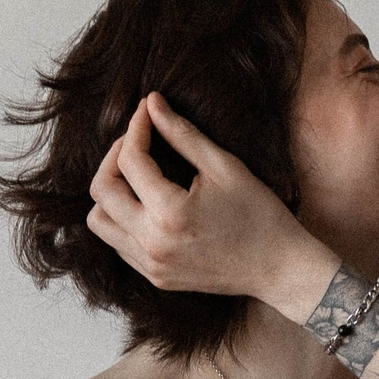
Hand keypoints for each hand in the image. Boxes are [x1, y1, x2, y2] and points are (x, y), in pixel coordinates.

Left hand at [86, 94, 338, 316]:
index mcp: (170, 213)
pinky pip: (118, 242)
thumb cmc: (260, 215)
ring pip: (99, 221)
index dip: (137, 128)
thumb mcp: (225, 167)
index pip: (130, 160)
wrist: (280, 269)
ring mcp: (151, 265)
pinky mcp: (155, 276)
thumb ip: (182, 134)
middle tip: (138, 141)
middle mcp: (152, 243)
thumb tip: (151, 103)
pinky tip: (146, 202)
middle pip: (102, 190)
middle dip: (114, 156)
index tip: (148, 112)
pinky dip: (122, 218)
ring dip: (111, 192)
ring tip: (137, 175)